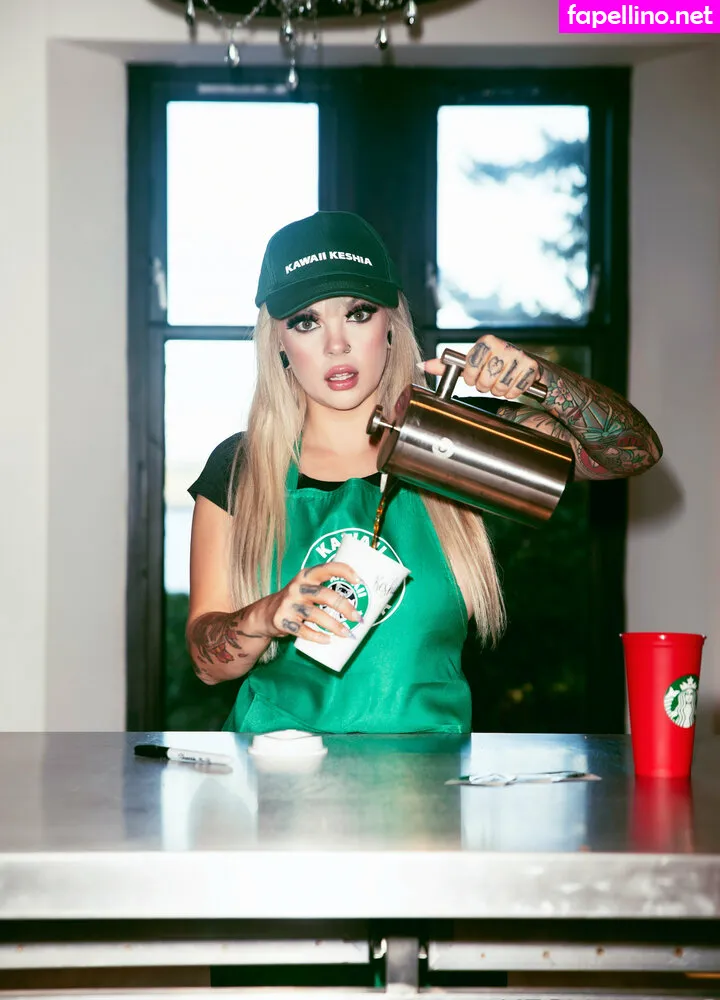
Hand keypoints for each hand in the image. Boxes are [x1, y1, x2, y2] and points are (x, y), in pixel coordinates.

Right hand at [263, 562, 364, 644]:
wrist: (266, 613)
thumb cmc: (297, 599)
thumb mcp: (307, 586)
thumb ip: (325, 587)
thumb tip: (360, 597)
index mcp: (306, 575)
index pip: (327, 568)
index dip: (344, 571)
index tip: (359, 581)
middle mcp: (297, 587)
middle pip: (324, 594)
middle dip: (344, 607)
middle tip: (358, 618)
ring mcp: (289, 604)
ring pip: (315, 614)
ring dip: (334, 625)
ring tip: (348, 633)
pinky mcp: (282, 620)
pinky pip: (302, 630)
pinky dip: (317, 636)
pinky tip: (328, 640)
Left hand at [422, 334, 541, 400]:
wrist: (530, 366)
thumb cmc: (497, 364)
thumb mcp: (473, 363)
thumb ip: (448, 366)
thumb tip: (423, 366)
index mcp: (487, 341)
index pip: (470, 367)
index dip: (471, 378)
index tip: (474, 378)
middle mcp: (503, 345)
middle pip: (484, 380)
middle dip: (485, 386)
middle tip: (490, 381)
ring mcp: (519, 356)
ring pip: (499, 387)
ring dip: (499, 390)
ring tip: (501, 382)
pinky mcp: (531, 367)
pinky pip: (515, 391)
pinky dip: (512, 393)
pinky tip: (513, 384)